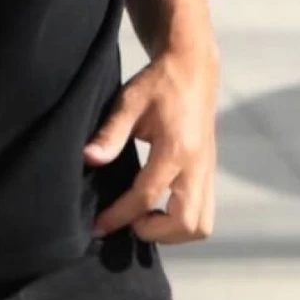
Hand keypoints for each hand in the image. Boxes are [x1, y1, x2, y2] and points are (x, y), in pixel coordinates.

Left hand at [84, 46, 218, 245]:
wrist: (193, 67)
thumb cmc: (159, 83)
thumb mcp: (129, 102)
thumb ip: (110, 133)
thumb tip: (89, 159)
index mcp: (176, 149)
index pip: (146, 197)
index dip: (119, 216)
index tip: (98, 226)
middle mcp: (198, 165)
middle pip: (186, 223)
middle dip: (153, 232)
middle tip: (127, 222)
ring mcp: (208, 170)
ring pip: (201, 224)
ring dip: (172, 232)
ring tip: (143, 218)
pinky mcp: (209, 171)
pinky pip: (204, 212)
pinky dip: (182, 222)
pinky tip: (158, 210)